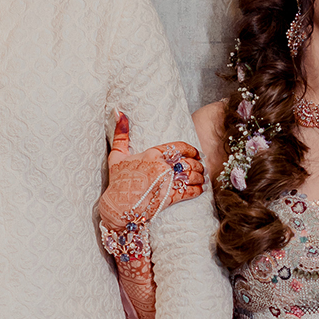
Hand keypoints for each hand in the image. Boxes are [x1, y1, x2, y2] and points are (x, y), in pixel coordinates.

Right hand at [99, 116, 204, 244]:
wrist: (117, 206)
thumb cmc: (117, 181)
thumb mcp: (117, 155)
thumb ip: (121, 134)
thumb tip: (119, 112)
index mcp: (151, 154)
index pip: (178, 147)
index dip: (191, 150)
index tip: (196, 153)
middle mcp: (161, 167)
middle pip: (188, 162)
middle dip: (198, 165)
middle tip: (201, 167)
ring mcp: (166, 183)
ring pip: (191, 176)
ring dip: (199, 177)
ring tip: (202, 178)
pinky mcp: (169, 198)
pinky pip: (188, 192)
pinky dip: (197, 190)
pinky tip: (199, 190)